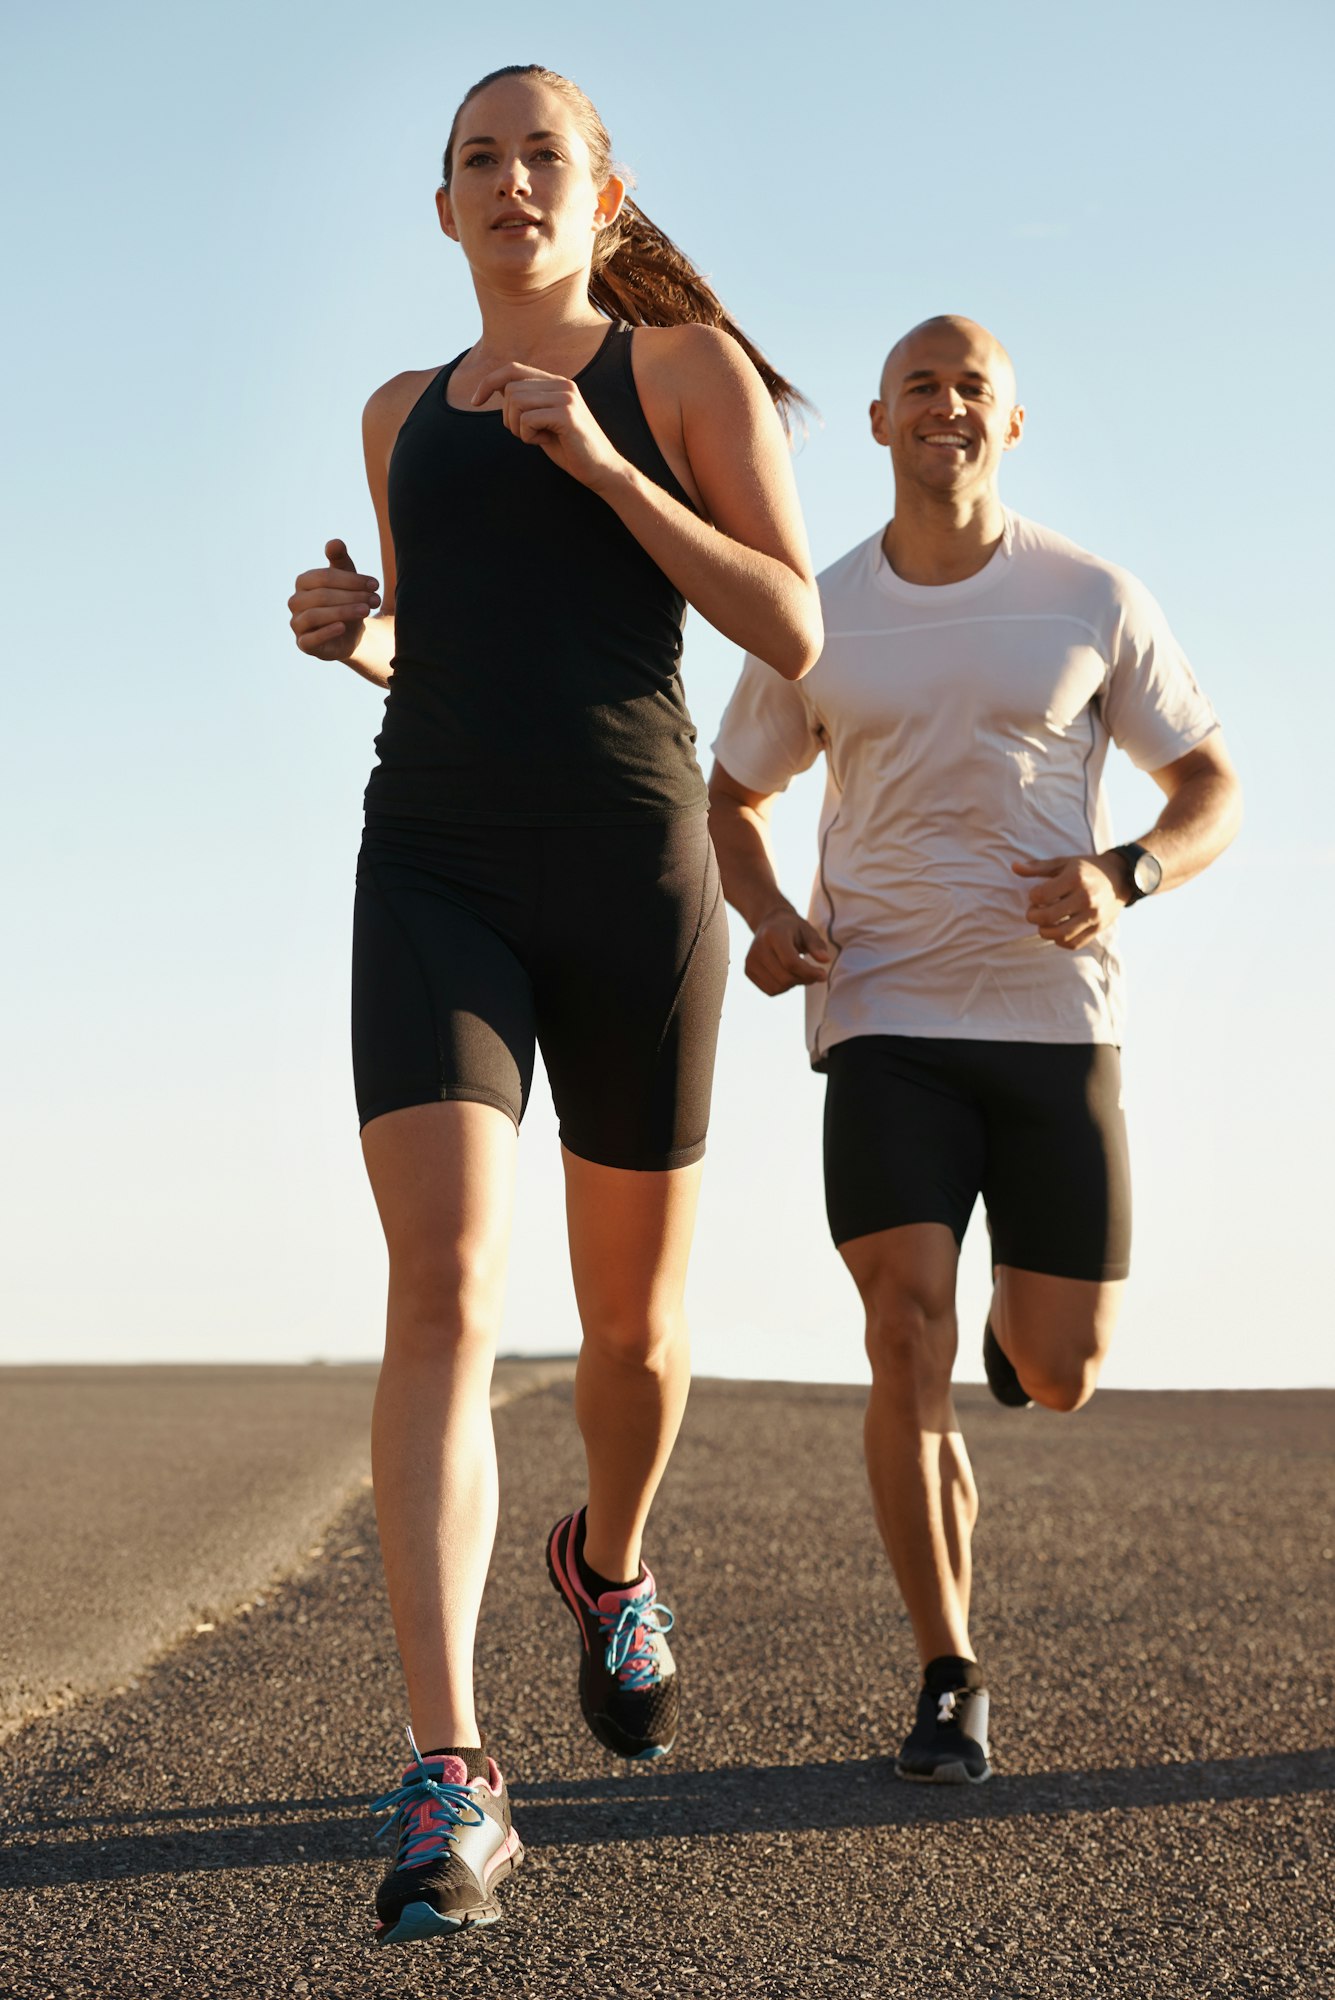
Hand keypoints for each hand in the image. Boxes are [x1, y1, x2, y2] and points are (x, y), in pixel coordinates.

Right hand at [288, 540, 380, 659]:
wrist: (349, 634)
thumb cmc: (346, 600)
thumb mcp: (347, 578)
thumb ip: (340, 560)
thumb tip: (335, 543)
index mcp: (304, 582)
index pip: (323, 577)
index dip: (350, 580)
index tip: (375, 584)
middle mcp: (296, 601)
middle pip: (321, 595)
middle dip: (351, 596)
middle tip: (374, 599)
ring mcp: (297, 623)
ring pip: (314, 615)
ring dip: (343, 611)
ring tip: (366, 610)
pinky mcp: (303, 644)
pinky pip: (309, 639)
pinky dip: (326, 632)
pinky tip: (343, 627)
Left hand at [470, 362, 626, 490]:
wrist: (602, 470)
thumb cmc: (570, 449)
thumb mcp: (542, 421)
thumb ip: (526, 403)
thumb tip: (498, 387)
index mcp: (556, 382)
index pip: (513, 369)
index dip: (489, 382)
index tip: (475, 401)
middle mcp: (562, 384)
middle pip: (511, 389)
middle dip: (507, 416)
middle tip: (525, 434)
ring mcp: (566, 397)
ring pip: (516, 401)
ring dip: (516, 426)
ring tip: (534, 438)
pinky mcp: (567, 414)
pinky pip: (527, 419)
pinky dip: (527, 435)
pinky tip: (544, 442)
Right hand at [745, 908, 831, 995]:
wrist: (768, 923)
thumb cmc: (792, 928)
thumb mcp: (808, 931)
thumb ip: (816, 945)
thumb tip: (825, 960)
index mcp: (773, 934)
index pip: (791, 962)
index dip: (809, 972)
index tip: (823, 975)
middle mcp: (758, 948)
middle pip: (785, 978)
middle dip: (804, 980)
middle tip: (814, 974)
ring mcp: (750, 960)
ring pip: (778, 987)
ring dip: (794, 984)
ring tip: (799, 972)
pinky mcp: (748, 970)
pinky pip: (770, 990)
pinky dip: (783, 987)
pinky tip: (787, 974)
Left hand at [1013, 854, 1126, 949]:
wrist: (1120, 877)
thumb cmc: (1087, 868)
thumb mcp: (1064, 863)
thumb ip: (1038, 867)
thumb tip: (1014, 867)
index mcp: (1075, 878)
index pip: (1040, 895)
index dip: (1032, 897)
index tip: (1036, 896)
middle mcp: (1086, 897)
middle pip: (1047, 917)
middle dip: (1033, 916)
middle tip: (1033, 913)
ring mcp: (1093, 915)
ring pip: (1060, 935)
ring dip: (1044, 932)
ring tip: (1043, 925)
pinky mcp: (1098, 928)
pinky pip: (1074, 943)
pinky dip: (1060, 942)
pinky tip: (1057, 932)